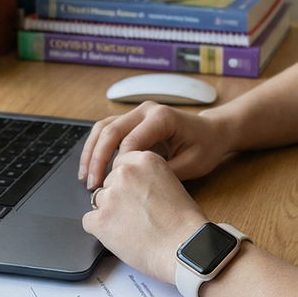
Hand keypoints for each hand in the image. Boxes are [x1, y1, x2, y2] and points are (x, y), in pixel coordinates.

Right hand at [78, 101, 234, 188]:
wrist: (212, 132)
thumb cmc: (205, 147)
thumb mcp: (191, 164)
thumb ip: (163, 172)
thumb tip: (135, 183)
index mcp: (162, 117)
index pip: (130, 140)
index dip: (118, 164)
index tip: (111, 185)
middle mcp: (146, 110)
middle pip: (110, 130)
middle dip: (97, 159)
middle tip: (92, 184)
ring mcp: (137, 113)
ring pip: (103, 127)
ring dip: (91, 152)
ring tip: (85, 176)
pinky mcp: (132, 120)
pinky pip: (107, 129)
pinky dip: (96, 147)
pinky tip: (91, 166)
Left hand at [81, 151, 207, 284]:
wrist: (184, 249)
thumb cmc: (185, 223)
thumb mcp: (172, 184)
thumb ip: (147, 179)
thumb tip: (132, 187)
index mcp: (144, 160)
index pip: (120, 165)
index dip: (127, 184)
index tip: (135, 195)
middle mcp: (124, 173)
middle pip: (108, 183)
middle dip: (118, 199)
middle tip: (136, 216)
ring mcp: (110, 196)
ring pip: (98, 203)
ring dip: (109, 214)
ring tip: (132, 229)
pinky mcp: (99, 219)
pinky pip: (89, 222)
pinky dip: (101, 231)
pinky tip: (120, 237)